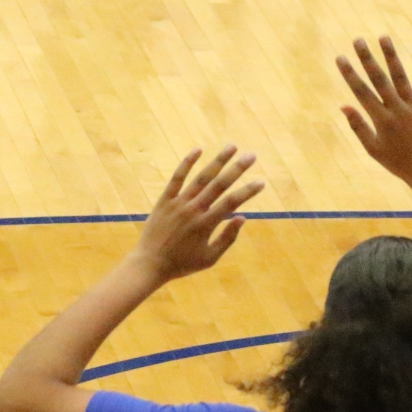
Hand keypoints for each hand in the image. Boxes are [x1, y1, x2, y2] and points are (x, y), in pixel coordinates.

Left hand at [133, 146, 263, 283]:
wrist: (149, 264)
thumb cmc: (182, 264)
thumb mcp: (209, 258)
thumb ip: (227, 238)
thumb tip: (242, 217)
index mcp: (206, 224)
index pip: (232, 202)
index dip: (248, 191)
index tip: (261, 182)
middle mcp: (193, 210)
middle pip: (219, 184)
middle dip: (237, 169)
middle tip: (252, 156)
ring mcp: (178, 203)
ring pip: (201, 178)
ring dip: (218, 161)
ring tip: (232, 147)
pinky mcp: (164, 200)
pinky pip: (176, 178)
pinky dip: (187, 163)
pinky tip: (198, 150)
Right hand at [337, 36, 411, 188]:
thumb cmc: (396, 161)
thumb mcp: (373, 148)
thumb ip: (358, 126)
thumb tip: (344, 106)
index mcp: (381, 120)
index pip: (362, 92)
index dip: (350, 73)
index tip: (340, 57)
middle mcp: (397, 110)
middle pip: (379, 79)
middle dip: (367, 58)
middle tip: (358, 40)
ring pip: (401, 77)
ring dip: (391, 57)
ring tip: (383, 37)